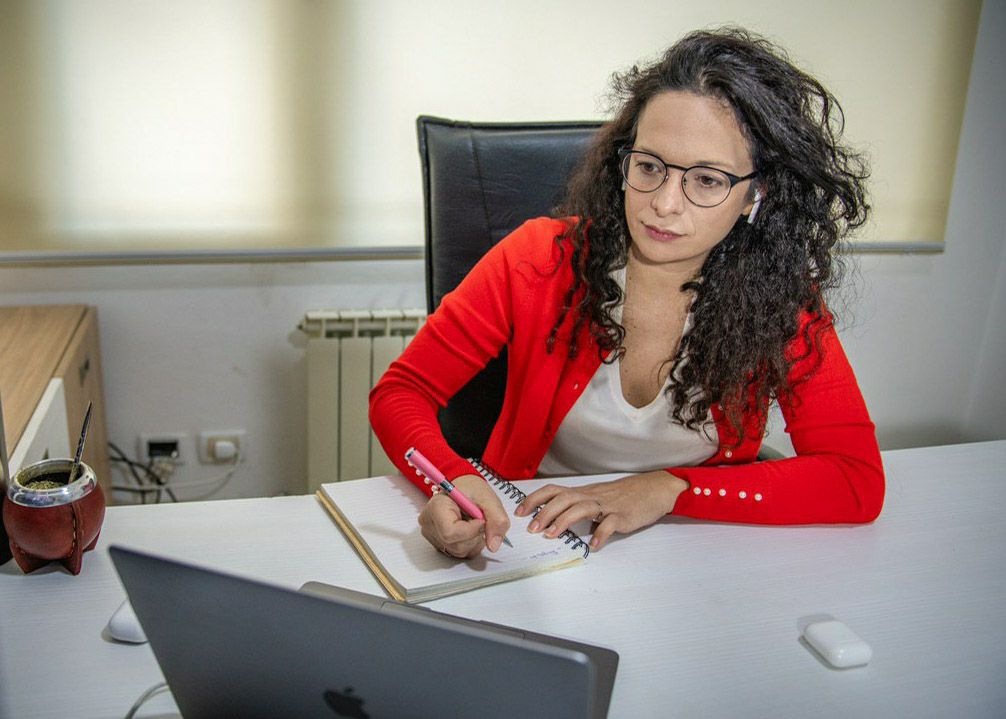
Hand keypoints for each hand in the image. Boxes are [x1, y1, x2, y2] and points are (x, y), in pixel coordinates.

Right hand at [418, 474, 510, 558]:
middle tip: (479, 519)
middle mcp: (430, 523)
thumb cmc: (471, 489)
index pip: (450, 533)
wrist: (464, 488)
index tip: (481, 520)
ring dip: (474, 541)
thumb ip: (497, 520)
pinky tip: (470, 530)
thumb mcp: (489, 498)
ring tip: (474, 523)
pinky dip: (470, 544)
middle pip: (456, 545)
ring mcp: (432, 534)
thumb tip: (494, 545)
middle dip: (475, 536)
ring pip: (459, 551)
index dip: (472, 530)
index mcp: (437, 506)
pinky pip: (459, 553)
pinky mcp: (438, 542)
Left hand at [515, 471, 688, 549]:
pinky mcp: (624, 515)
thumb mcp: (598, 497)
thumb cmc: (625, 495)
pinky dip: (600, 534)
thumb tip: (556, 520)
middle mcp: (592, 496)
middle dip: (545, 512)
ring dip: (564, 521)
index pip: (554, 491)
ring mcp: (608, 505)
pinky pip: (610, 524)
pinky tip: (592, 545)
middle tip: (532, 528)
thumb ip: (579, 507)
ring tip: (552, 535)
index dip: (535, 499)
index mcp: (584, 493)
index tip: (520, 512)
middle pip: (564, 498)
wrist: (655, 489)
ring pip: (582, 508)